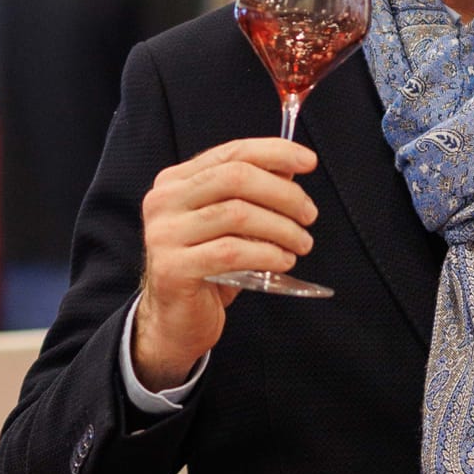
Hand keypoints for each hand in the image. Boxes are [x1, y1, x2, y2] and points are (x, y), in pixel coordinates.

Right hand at [132, 138, 317, 386]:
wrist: (176, 321)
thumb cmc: (208, 269)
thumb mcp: (231, 225)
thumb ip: (254, 193)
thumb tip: (290, 169)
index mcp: (176, 182)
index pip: (231, 153)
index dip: (274, 152)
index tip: (308, 161)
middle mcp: (164, 201)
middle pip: (235, 178)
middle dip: (283, 194)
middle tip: (309, 215)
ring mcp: (164, 234)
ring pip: (237, 214)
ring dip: (281, 228)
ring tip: (301, 243)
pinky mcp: (172, 267)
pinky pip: (232, 252)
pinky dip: (267, 254)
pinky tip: (283, 261)